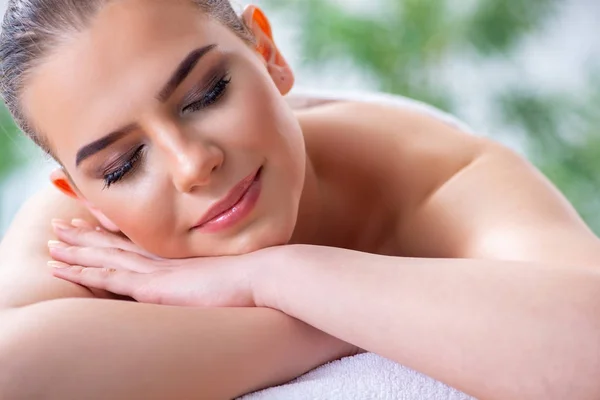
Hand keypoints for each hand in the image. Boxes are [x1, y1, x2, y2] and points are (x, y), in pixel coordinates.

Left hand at [48, 219, 270, 306]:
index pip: (138, 241)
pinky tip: (63, 266)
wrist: (262, 274)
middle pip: (116, 243)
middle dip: (86, 236)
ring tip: (53, 243)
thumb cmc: (254, 276)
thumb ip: (217, 271)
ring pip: (106, 256)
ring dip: (76, 250)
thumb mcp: (232, 273)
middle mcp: (163, 258)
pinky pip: (109, 276)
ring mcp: (156, 269)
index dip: (114, 231)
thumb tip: (218, 274)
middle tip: (62, 226)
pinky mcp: (154, 285)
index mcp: (178, 256)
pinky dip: (84, 270)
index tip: (94, 221)